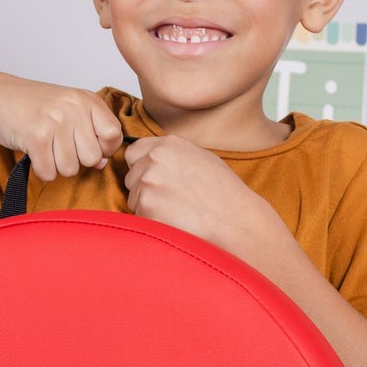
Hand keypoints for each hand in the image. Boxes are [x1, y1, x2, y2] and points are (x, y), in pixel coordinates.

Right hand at [0, 74, 123, 181]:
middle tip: (58, 145)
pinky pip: (48, 173)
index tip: (85, 144)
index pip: (114, 136)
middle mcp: (74, 108)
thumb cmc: (35, 106)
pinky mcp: (36, 136)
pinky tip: (34, 153)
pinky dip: (40, 169)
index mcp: (87, 100)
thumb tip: (102, 163)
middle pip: (92, 158)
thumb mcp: (70, 110)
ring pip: (70, 169)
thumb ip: (91, 133)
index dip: (102, 148)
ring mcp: (55, 121)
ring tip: (45, 146)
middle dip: (76, 160)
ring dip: (56, 166)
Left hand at [123, 134, 285, 264]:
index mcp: (168, 144)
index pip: (134, 152)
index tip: (156, 181)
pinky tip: (174, 222)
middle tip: (171, 202)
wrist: (234, 219)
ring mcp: (148, 181)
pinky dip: (151, 222)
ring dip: (148, 208)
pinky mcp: (146, 205)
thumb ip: (173, 156)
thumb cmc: (224, 194)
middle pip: (131, 177)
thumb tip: (152, 160)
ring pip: (134, 198)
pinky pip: (138, 216)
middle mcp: (155, 158)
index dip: (142, 168)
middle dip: (144, 190)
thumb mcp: (200, 159)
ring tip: (176, 213)